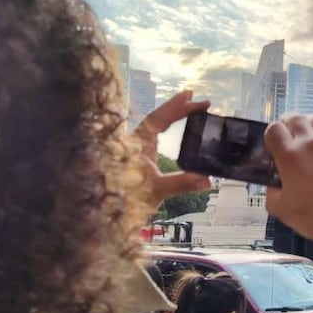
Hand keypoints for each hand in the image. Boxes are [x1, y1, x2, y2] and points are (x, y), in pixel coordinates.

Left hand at [133, 90, 211, 208]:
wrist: (106, 215)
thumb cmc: (126, 201)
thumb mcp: (156, 191)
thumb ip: (181, 183)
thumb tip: (206, 180)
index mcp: (136, 144)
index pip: (158, 118)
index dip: (175, 106)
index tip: (192, 97)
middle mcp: (135, 143)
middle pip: (157, 119)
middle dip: (178, 109)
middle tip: (199, 101)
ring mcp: (136, 151)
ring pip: (155, 127)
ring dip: (173, 118)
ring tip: (191, 109)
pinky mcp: (138, 160)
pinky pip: (154, 137)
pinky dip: (167, 130)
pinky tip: (176, 130)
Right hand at [264, 114, 312, 261]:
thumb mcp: (280, 209)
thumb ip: (271, 192)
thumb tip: (273, 186)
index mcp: (290, 157)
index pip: (274, 128)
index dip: (271, 133)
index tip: (272, 142)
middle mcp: (311, 146)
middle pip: (296, 118)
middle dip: (288, 124)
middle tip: (288, 135)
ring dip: (309, 123)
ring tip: (306, 134)